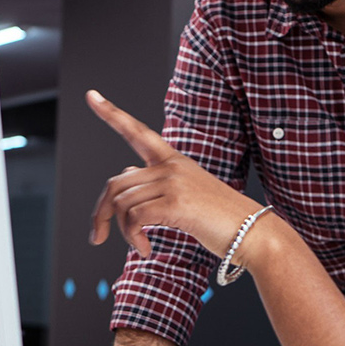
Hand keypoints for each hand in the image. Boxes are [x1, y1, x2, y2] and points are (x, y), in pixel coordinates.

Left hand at [85, 90, 258, 256]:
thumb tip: (126, 173)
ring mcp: (174, 183)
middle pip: (116, 183)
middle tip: (98, 236)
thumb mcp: (187, 193)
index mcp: (174, 160)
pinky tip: (146, 249)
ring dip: (122, 232)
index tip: (92, 96)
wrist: (253, 232)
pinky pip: (134, 219)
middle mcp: (171, 167)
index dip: (112, 114)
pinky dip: (133, 239)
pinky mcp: (175, 203)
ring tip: (139, 245)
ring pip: (122, 203)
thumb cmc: (222, 218)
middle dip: (100, 212)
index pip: (137, 132)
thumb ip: (156, 182)